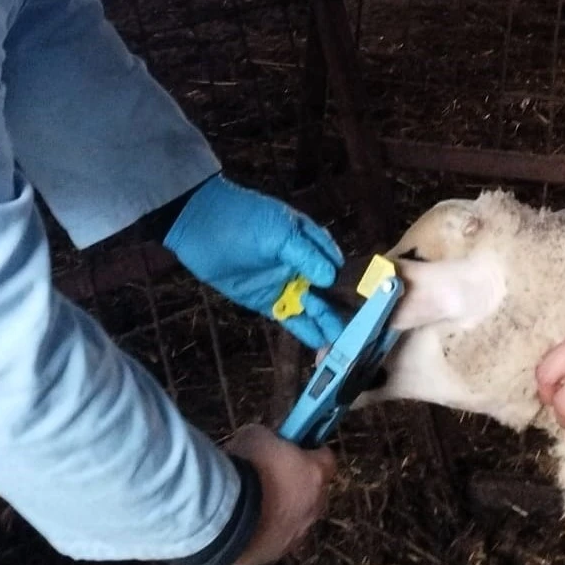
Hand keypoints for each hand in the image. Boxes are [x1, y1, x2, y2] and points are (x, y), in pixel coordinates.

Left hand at [163, 175, 345, 348]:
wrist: (200, 225)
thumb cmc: (245, 221)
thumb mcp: (280, 232)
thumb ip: (306, 256)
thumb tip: (331, 278)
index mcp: (310, 243)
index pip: (337, 266)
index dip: (350, 285)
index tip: (365, 304)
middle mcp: (301, 266)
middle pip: (328, 291)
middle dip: (340, 310)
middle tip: (353, 331)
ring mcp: (284, 284)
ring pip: (311, 307)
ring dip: (326, 323)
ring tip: (341, 342)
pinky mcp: (266, 301)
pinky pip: (290, 317)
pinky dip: (305, 330)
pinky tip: (320, 343)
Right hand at [223, 425, 336, 564]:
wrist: (225, 518)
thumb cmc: (246, 470)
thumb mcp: (256, 436)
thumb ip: (270, 439)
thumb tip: (267, 441)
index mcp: (316, 475)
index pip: (326, 458)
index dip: (310, 451)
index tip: (295, 447)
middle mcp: (314, 507)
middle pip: (313, 491)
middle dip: (296, 483)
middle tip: (270, 475)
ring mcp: (297, 535)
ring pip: (295, 519)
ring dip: (280, 510)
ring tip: (252, 504)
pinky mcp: (275, 554)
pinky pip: (273, 539)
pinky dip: (262, 531)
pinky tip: (242, 524)